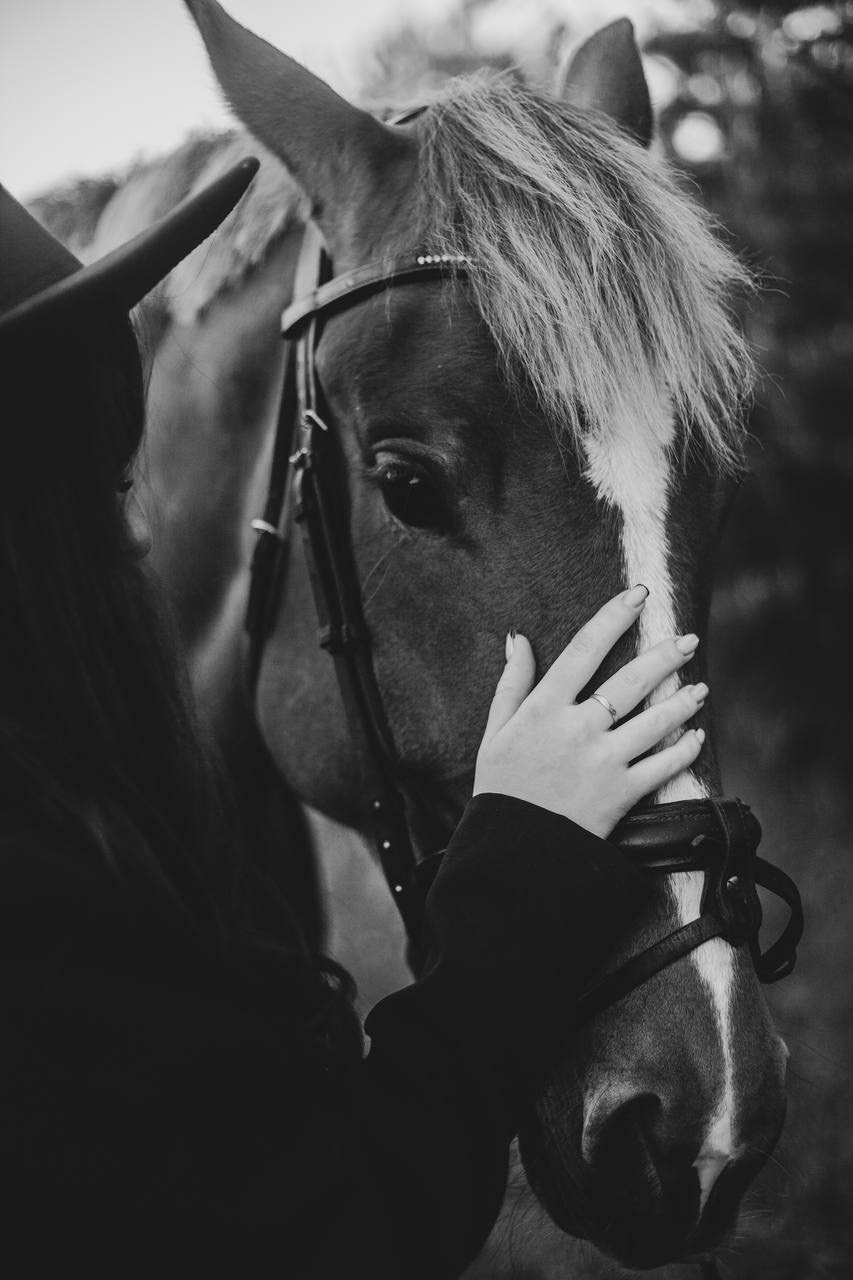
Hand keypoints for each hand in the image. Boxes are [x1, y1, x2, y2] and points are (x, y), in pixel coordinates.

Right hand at [473, 586, 706, 838]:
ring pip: (655, 720)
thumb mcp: (496, 730)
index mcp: (545, 707)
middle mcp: (578, 727)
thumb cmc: (502, 787)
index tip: (638, 594)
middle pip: (631, 679)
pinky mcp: (622, 792)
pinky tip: (696, 736)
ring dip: (683, 701)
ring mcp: (603, 760)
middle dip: (665, 654)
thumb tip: (517, 638)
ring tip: (699, 688)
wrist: (513, 848)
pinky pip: (663, 765)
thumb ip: (512, 683)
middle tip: (688, 639)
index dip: (614, 616)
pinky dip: (684, 749)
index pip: (584, 648)